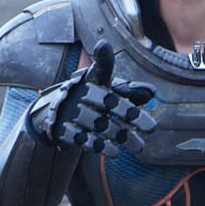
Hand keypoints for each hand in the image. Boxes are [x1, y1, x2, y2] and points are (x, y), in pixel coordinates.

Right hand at [26, 40, 155, 157]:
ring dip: (120, 135)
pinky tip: (114, 153)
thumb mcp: (105, 89)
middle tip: (152, 128)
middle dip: (130, 115)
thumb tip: (152, 93)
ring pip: (98, 123)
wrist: (52, 111)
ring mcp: (70, 111)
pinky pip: (82, 138)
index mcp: (91, 78)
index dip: (110, 67)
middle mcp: (80, 93)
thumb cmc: (88, 96)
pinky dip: (99, 146)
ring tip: (139, 146)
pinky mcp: (63, 129)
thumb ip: (129, 90)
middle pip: (108, 103)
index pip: (102, 67)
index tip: (106, 52)